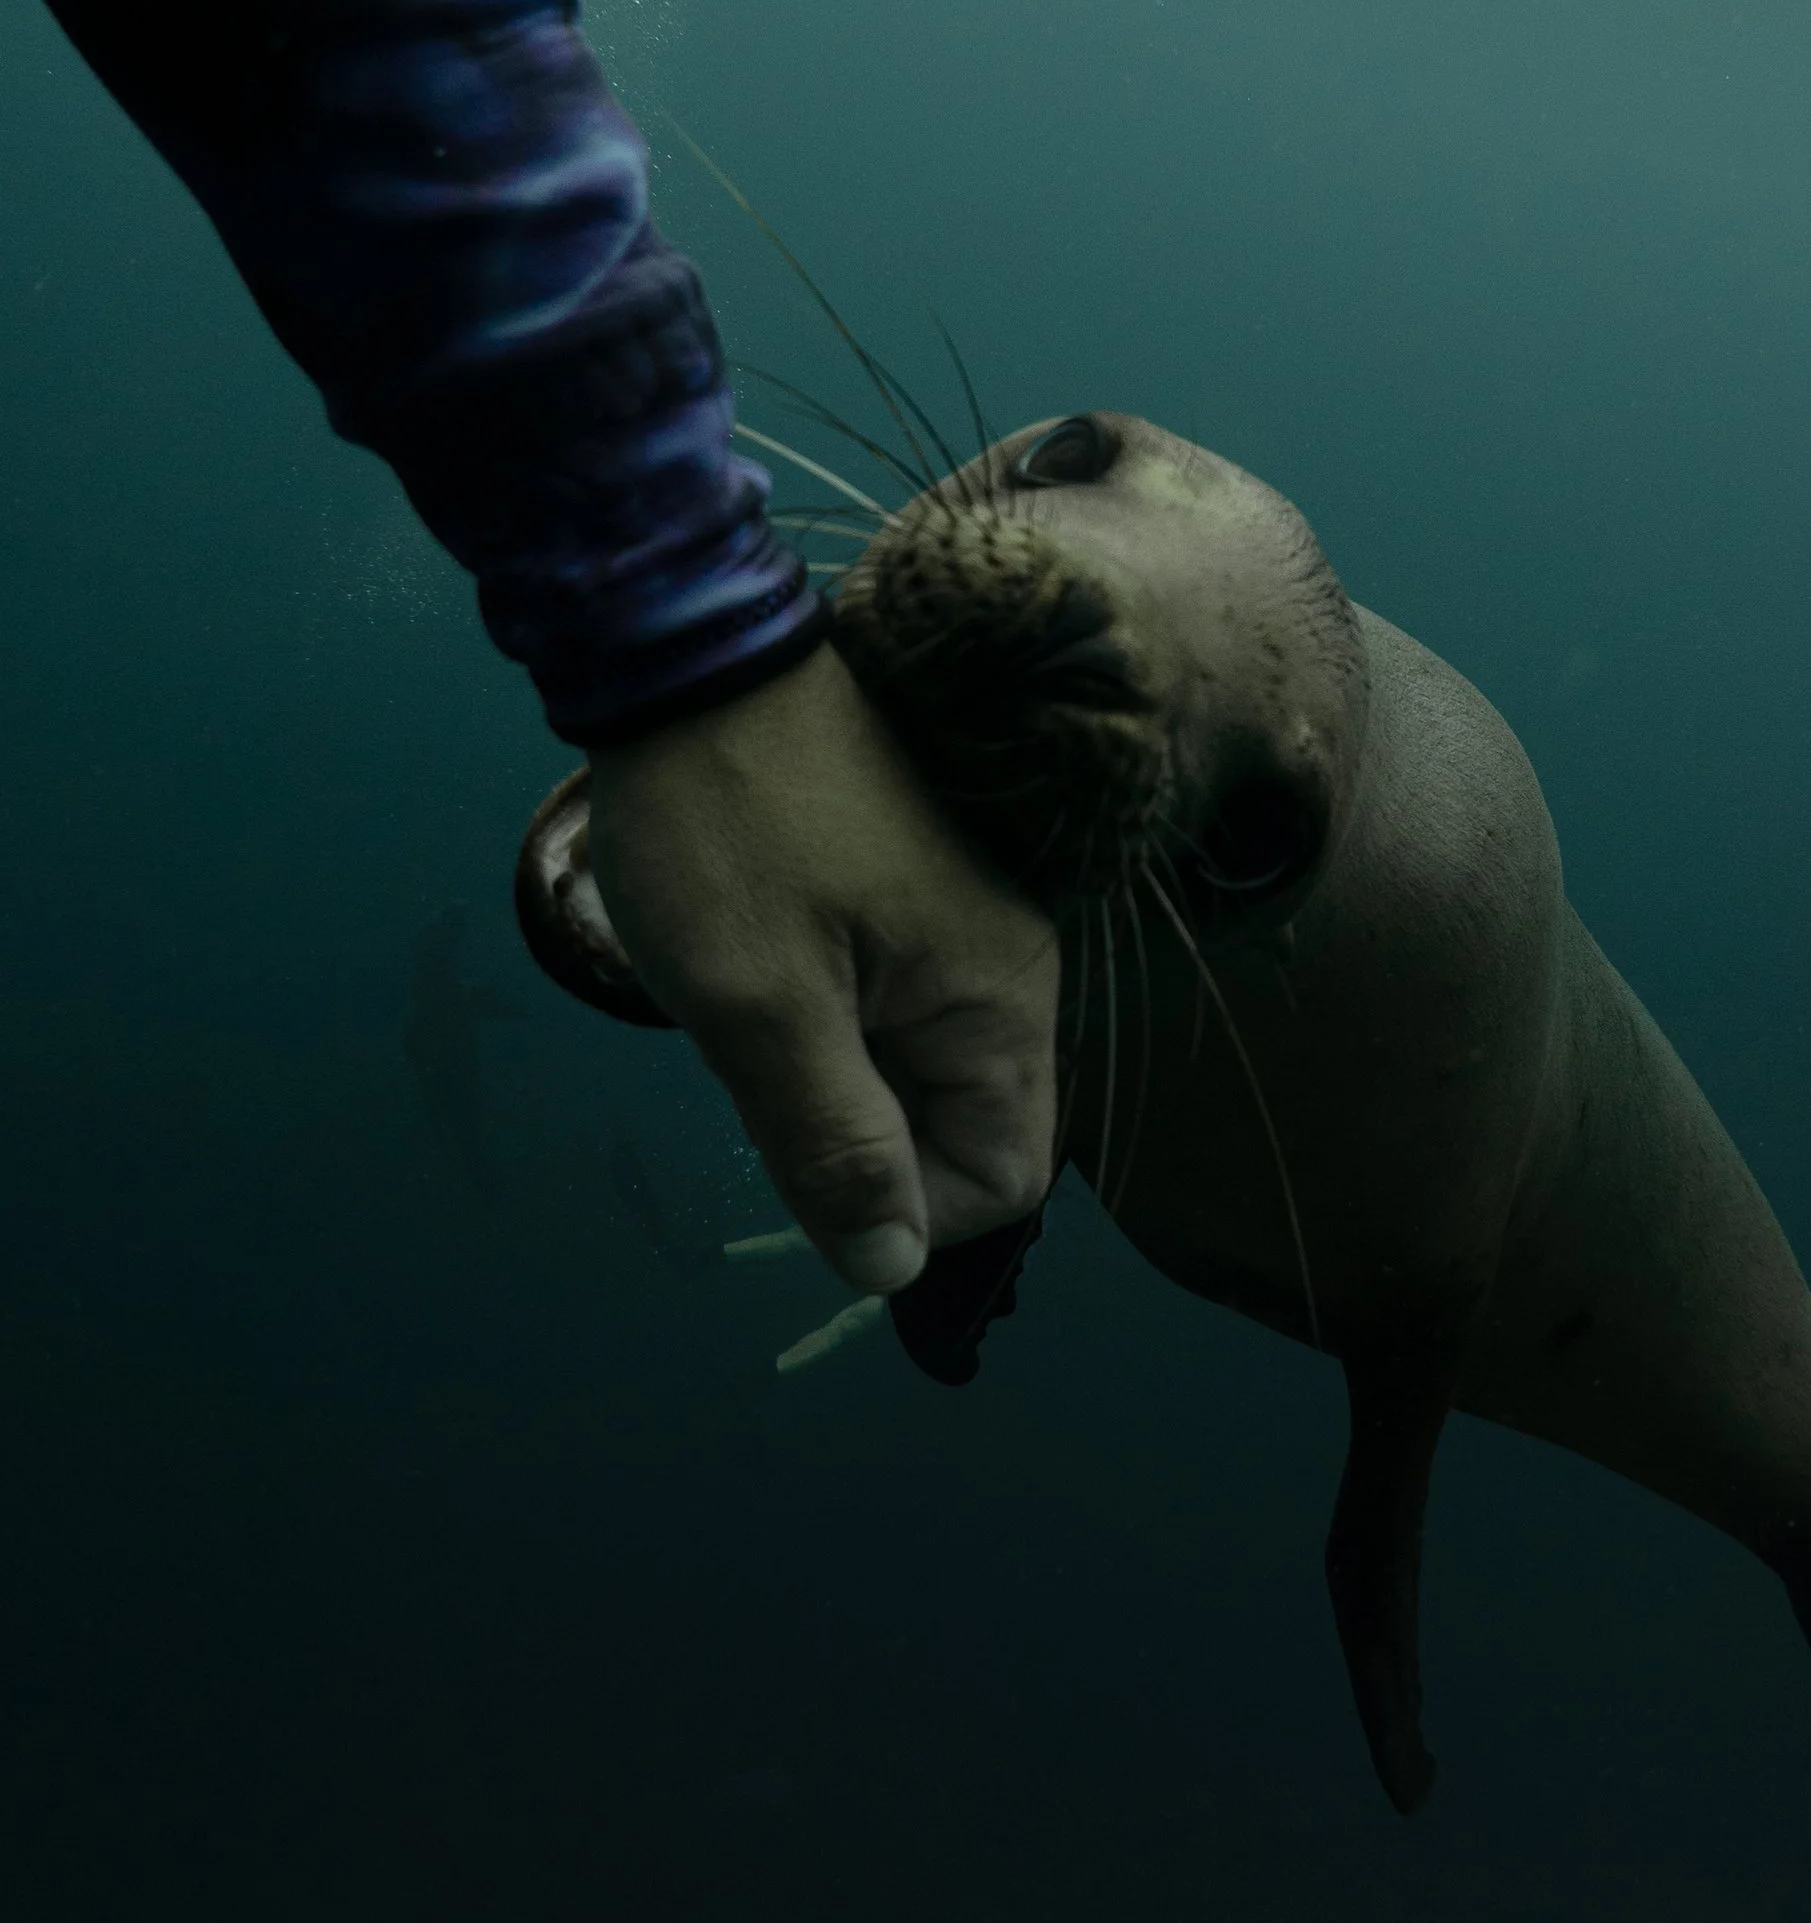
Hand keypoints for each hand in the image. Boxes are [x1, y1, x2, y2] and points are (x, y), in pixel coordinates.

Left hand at [585, 642, 1058, 1289]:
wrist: (691, 653)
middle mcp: (1008, 965)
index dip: (904, 1210)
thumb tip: (887, 1269)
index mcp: (997, 996)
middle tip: (753, 1058)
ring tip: (745, 996)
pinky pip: (886, 1005)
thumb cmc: (724, 824)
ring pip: (912, 1069)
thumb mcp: (757, 1003)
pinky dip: (818, 1015)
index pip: (1003, 1176)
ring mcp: (963, 924)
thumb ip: (833, 1143)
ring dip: (824, 1072)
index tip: (798, 1158)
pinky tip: (753, 960)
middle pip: (959, 1128)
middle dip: (851, 1132)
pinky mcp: (913, 890)